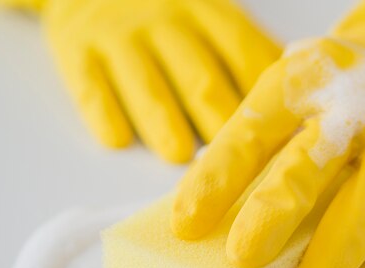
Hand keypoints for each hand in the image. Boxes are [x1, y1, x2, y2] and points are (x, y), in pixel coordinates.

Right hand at [43, 0, 279, 161]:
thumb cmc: (165, 7)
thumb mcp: (206, 9)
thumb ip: (241, 47)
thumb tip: (288, 98)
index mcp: (205, 11)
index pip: (241, 53)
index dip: (260, 94)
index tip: (279, 132)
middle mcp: (164, 22)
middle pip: (199, 76)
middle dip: (218, 116)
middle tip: (235, 157)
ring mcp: (119, 36)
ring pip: (146, 85)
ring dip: (163, 121)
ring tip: (179, 154)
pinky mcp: (76, 51)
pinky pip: (90, 85)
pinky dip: (103, 111)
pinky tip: (117, 139)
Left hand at [172, 37, 364, 267]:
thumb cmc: (330, 98)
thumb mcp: (284, 100)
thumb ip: (250, 149)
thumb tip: (202, 218)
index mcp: (302, 80)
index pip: (251, 131)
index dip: (216, 180)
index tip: (186, 226)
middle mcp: (356, 98)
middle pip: (314, 158)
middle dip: (277, 212)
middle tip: (244, 257)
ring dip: (340, 250)